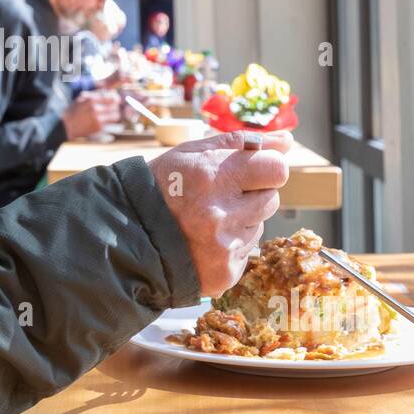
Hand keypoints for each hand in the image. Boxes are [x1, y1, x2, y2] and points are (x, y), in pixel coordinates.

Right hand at [63, 90, 120, 138]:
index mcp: (92, 100)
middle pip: (115, 106)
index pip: (111, 97)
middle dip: (115, 105)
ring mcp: (98, 119)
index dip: (115, 97)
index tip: (114, 98)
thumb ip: (95, 94)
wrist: (67, 126)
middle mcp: (96, 109)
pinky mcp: (99, 128)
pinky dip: (109, 121)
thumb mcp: (82, 97)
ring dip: (114, 113)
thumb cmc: (74, 110)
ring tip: (110, 113)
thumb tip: (109, 91)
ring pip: (116, 115)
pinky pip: (110, 123)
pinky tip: (103, 120)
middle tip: (113, 106)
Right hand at [149, 130, 291, 296]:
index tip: (250, 170)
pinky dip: (232, 245)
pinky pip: (247, 251)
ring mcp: (224, 248)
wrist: (127, 235)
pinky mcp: (226, 273)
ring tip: (207, 219)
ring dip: (242, 220)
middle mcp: (221, 214)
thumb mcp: (192, 152)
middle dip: (252, 194)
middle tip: (220, 195)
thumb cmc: (161, 185)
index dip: (265, 168)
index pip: (276, 169)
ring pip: (259, 225)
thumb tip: (285, 140)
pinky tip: (205, 240)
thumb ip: (241, 143)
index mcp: (213, 177)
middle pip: (271, 198)